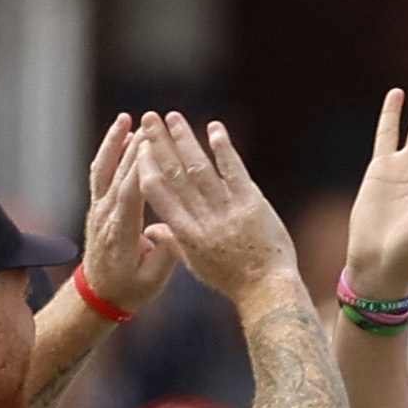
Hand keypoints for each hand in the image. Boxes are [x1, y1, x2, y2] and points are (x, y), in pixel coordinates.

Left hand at [79, 114, 177, 312]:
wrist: (99, 295)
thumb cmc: (131, 289)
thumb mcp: (154, 280)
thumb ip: (167, 254)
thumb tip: (178, 230)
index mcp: (122, 233)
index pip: (131, 194)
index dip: (140, 168)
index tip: (153, 145)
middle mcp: (106, 216)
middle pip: (119, 174)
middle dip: (134, 147)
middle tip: (151, 123)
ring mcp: (99, 209)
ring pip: (105, 168)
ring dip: (114, 142)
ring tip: (128, 119)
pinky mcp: (98, 205)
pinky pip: (101, 172)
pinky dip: (109, 151)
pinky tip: (122, 133)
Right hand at [135, 112, 298, 308]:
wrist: (268, 290)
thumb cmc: (233, 280)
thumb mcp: (198, 266)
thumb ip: (173, 243)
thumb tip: (150, 229)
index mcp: (186, 234)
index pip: (159, 194)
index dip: (146, 166)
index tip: (139, 146)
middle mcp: (202, 220)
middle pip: (175, 175)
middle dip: (160, 144)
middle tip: (149, 118)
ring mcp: (227, 212)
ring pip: (200, 169)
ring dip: (185, 140)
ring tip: (172, 117)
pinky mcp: (251, 205)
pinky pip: (234, 172)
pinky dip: (223, 149)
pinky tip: (214, 128)